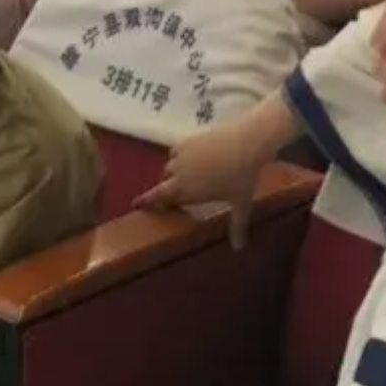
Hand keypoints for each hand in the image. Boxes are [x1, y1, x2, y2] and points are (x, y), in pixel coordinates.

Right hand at [137, 117, 273, 247]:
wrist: (249, 140)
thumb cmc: (244, 175)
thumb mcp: (241, 203)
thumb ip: (237, 226)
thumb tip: (239, 248)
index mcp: (186, 190)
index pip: (158, 197)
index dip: (146, 201)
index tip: (136, 204)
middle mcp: (179, 172)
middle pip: (164, 182)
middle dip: (167, 188)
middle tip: (176, 192)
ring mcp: (183, 153)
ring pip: (170, 165)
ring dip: (173, 172)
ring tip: (184, 174)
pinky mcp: (189, 137)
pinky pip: (176, 149)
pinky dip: (179, 155)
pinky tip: (190, 156)